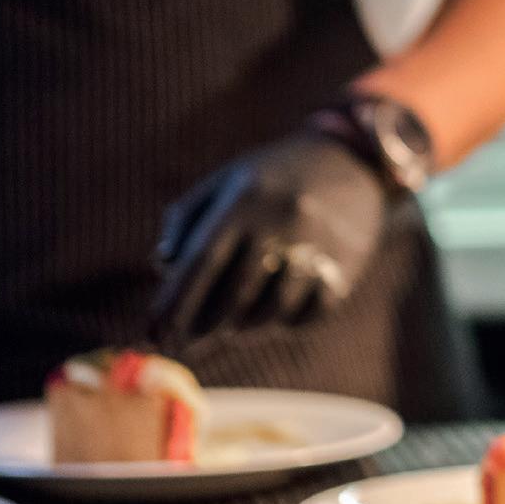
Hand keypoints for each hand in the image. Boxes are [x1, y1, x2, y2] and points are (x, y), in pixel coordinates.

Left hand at [149, 133, 387, 350]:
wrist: (353, 161)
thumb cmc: (274, 177)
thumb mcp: (228, 181)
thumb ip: (187, 219)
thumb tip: (163, 269)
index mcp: (246, 198)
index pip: (200, 263)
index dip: (172, 305)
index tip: (151, 335)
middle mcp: (283, 220)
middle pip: (232, 295)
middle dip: (201, 326)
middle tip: (185, 342)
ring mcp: (319, 244)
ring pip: (271, 310)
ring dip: (243, 328)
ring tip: (230, 326)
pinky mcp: (347, 266)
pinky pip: (307, 313)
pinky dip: (285, 322)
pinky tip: (273, 313)